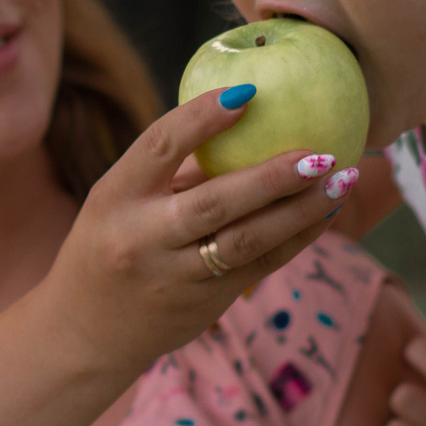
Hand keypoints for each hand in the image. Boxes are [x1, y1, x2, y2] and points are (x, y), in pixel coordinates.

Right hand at [43, 87, 352, 377]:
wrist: (85, 332)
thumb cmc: (108, 247)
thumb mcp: (117, 202)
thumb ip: (171, 172)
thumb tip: (246, 124)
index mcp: (115, 198)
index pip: (159, 147)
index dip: (202, 118)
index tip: (248, 93)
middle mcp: (143, 238)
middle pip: (216, 202)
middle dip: (273, 176)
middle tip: (320, 152)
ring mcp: (175, 276)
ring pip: (248, 240)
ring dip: (300, 210)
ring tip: (341, 179)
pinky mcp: (204, 304)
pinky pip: (260, 266)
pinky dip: (297, 237)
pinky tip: (324, 212)